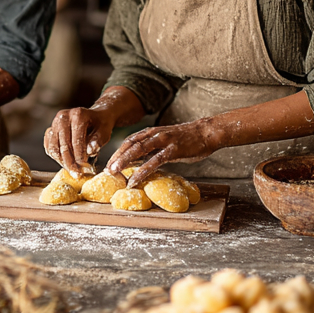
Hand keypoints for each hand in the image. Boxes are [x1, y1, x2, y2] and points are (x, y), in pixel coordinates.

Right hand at [44, 107, 115, 175]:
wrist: (95, 116)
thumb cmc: (101, 124)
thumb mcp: (105, 130)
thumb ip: (98, 140)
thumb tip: (89, 151)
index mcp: (78, 114)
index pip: (76, 139)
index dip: (80, 155)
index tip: (84, 167)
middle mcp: (64, 117)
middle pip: (63, 145)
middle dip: (70, 162)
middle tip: (77, 174)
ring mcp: (55, 123)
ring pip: (53, 147)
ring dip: (62, 161)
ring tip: (72, 170)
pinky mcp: (51, 130)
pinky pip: (49, 147)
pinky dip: (56, 157)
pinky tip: (65, 163)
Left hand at [107, 119, 221, 186]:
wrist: (207, 132)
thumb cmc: (188, 139)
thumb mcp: (167, 140)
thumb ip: (154, 147)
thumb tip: (142, 160)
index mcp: (152, 132)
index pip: (130, 141)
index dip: (118, 151)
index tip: (109, 163)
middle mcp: (154, 134)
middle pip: (129, 145)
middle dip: (116, 157)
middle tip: (106, 170)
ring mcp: (163, 141)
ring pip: (138, 150)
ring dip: (123, 161)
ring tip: (114, 172)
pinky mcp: (172, 150)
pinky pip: (153, 162)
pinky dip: (141, 171)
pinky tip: (134, 180)